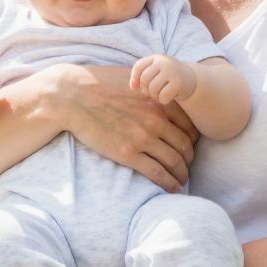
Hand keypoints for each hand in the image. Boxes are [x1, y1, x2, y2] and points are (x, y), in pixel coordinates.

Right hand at [46, 65, 198, 190]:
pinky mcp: (128, 154)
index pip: (190, 126)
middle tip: (187, 167)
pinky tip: (172, 188)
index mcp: (160, 101)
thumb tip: (161, 91)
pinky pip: (157, 173)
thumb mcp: (133, 79)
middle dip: (189, 160)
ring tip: (181, 180)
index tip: (189, 147)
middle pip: (185, 146)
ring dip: (182, 175)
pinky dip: (169, 183)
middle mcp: (156, 120)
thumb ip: (152, 88)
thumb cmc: (100, 84)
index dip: (193, 140)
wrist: (73, 95)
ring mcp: (143, 138)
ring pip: (175, 162)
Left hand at [130, 55, 197, 103]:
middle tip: (152, 92)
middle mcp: (164, 62)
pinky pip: (163, 96)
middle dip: (145, 90)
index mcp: (156, 58)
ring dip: (154, 96)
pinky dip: (163, 100)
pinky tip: (168, 97)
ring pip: (153, 89)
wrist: (190, 79)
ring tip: (160, 94)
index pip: (139, 67)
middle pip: (144, 79)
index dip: (134, 79)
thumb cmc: (167, 76)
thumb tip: (133, 87)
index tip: (135, 88)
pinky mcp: (179, 83)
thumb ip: (142, 75)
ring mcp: (172, 71)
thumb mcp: (156, 70)